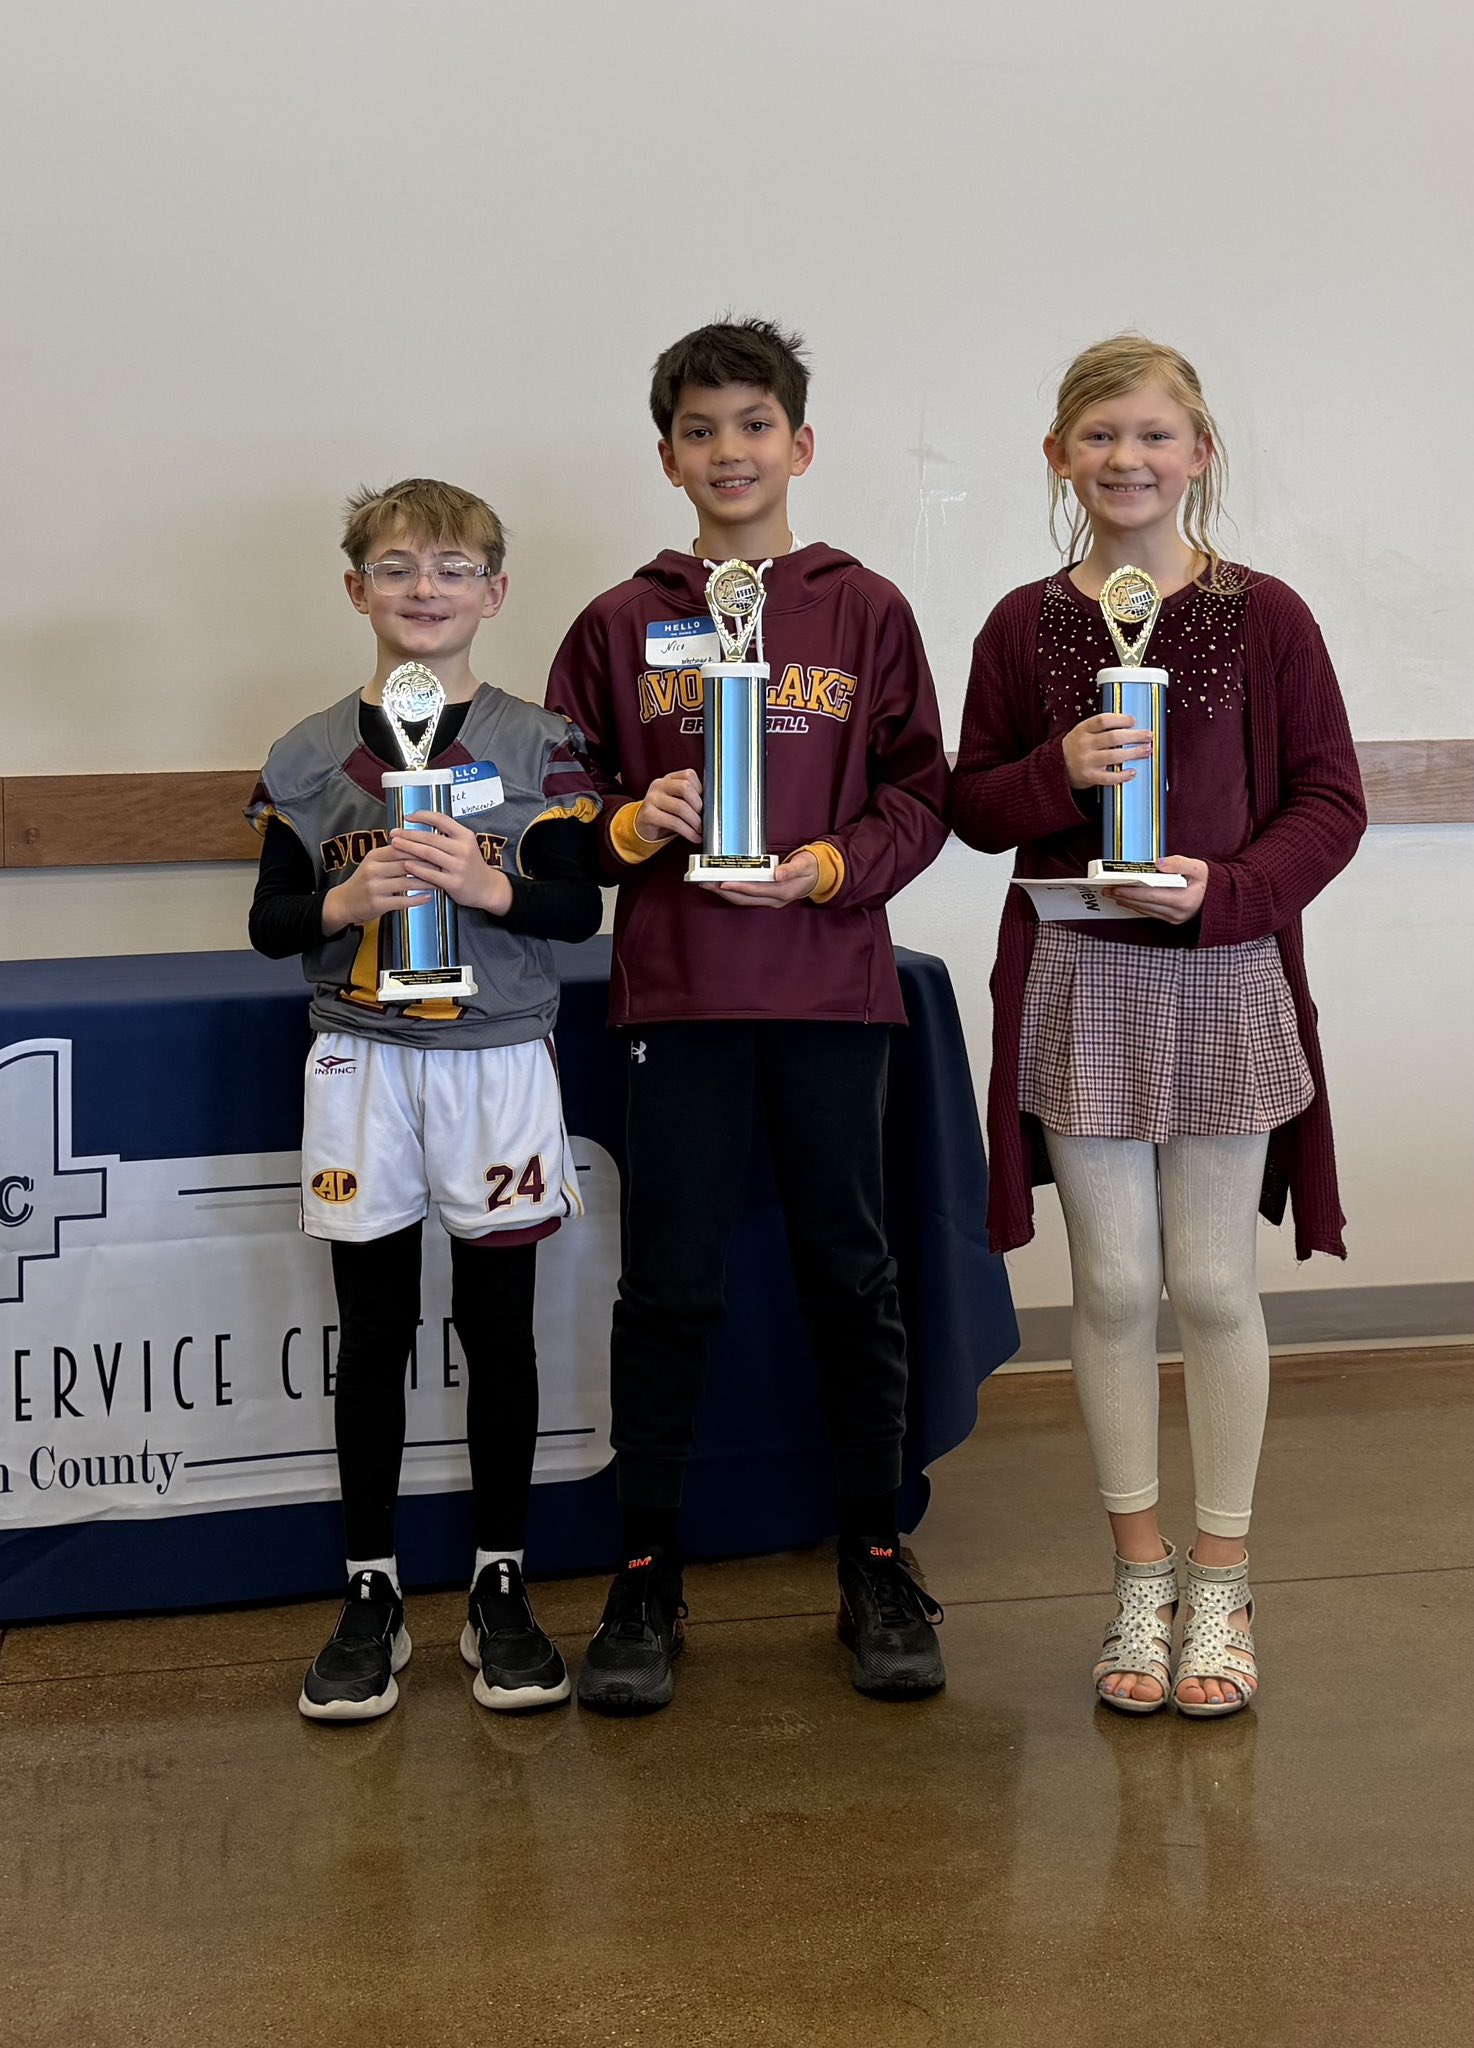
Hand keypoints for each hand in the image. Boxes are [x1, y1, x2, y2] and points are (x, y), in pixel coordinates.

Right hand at [322, 842, 431, 932]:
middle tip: (445, 866)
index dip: (421, 849)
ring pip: (406, 883)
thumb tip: (419, 843)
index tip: (438, 850)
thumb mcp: (374, 863)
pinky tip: (428, 897)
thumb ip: (393, 854)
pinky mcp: (377, 903)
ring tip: (441, 882)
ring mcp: (374, 887)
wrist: (344, 902)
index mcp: (374, 856)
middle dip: (427, 865)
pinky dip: (417, 899)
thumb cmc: (365, 881)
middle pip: (405, 864)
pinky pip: (401, 901)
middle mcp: (373, 869)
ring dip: (426, 883)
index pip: (401, 848)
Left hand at [391, 812, 513, 914]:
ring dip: (409, 848)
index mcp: (465, 836)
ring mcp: (459, 866)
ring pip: (429, 854)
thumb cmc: (471, 864)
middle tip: (394, 832)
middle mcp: (463, 849)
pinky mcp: (454, 883)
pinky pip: (431, 874)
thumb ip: (447, 835)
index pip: (441, 820)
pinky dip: (416, 868)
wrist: (487, 888)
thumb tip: (420, 825)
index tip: (407, 817)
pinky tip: (405, 864)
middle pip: (431, 838)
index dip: (423, 816)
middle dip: (409, 834)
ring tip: (395, 845)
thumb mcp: (465, 844)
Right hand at [636, 769, 702, 846]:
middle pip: (685, 787)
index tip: (706, 804)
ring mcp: (652, 798)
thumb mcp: (677, 801)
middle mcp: (659, 785)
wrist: (642, 826)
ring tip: (700, 830)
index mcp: (668, 779)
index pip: (689, 775)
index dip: (701, 790)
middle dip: (699, 805)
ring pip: (681, 807)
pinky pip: (674, 822)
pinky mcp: (648, 814)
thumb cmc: (664, 814)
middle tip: (704, 818)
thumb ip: (691, 799)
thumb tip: (712, 808)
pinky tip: (693, 836)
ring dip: (695, 822)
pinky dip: (688, 832)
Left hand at [699, 849, 820, 907]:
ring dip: (725, 893)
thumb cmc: (811, 867)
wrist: (818, 876)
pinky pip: (746, 896)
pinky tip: (721, 885)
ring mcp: (770, 899)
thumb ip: (792, 869)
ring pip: (743, 899)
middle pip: (745, 898)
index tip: (723, 883)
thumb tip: (777, 874)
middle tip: (707, 883)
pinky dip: (732, 891)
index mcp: (783, 892)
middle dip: (724, 892)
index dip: (739, 887)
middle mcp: (774, 899)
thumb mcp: (805, 864)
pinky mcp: (766, 896)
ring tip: (708, 884)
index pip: (756, 890)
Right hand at [1063, 712, 1153, 789]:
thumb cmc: (1075, 748)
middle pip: (1113, 737)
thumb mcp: (1081, 732)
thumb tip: (1129, 725)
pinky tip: (1132, 772)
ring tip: (1146, 751)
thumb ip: (1100, 728)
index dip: (1121, 719)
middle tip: (1148, 736)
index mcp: (1082, 730)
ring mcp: (1086, 761)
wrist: (1054, 768)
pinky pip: (1108, 777)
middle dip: (1134, 736)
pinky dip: (1122, 775)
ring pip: (1114, 756)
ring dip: (1133, 753)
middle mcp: (1084, 744)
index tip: (1133, 721)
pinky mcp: (1088, 777)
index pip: (1103, 720)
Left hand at [1110, 855, 1208, 922]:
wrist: (1222, 899)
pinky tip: (1127, 900)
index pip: (1152, 896)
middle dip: (1124, 897)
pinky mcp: (1172, 920)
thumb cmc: (1210, 881)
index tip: (1117, 887)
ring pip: (1145, 911)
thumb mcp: (1199, 867)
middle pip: (1145, 905)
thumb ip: (1179, 863)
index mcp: (1184, 900)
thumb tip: (1159, 863)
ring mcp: (1174, 919)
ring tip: (1113, 894)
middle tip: (1107, 890)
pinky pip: (1150, 913)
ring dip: (1128, 902)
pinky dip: (1137, 906)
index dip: (1132, 893)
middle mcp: (1178, 913)